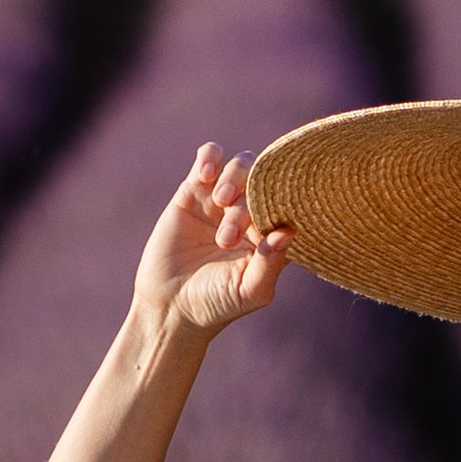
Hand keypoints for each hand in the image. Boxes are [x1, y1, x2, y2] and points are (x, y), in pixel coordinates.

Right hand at [133, 143, 293, 339]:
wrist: (171, 305)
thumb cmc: (217, 303)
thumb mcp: (250, 291)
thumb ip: (272, 263)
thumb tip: (289, 230)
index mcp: (273, 237)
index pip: (289, 206)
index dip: (282, 207)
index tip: (267, 225)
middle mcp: (252, 214)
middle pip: (265, 184)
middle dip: (249, 204)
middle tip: (226, 237)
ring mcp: (223, 200)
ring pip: (242, 165)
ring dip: (235, 178)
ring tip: (220, 202)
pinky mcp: (194, 190)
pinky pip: (209, 156)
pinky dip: (210, 156)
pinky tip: (205, 174)